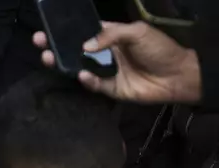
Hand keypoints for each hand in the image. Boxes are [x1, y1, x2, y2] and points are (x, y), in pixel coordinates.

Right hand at [33, 21, 200, 102]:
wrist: (178, 74)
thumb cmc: (160, 48)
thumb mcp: (137, 32)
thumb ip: (111, 35)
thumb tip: (85, 44)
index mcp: (111, 36)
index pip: (84, 32)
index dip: (67, 30)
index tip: (49, 28)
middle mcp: (105, 53)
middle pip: (75, 50)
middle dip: (56, 46)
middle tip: (39, 42)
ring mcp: (107, 72)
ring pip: (79, 68)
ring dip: (64, 63)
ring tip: (49, 58)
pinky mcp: (111, 89)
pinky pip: (95, 85)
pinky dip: (88, 81)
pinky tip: (82, 75)